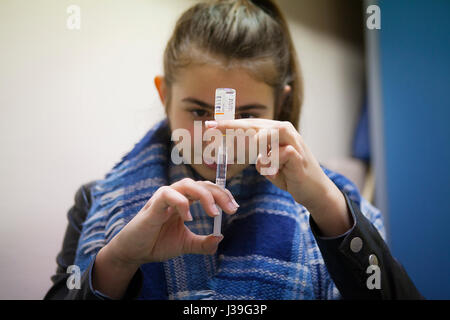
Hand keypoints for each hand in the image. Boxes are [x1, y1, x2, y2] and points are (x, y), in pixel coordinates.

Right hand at [105, 178, 238, 266]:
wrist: (135, 252)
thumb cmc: (157, 243)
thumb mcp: (185, 244)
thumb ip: (202, 243)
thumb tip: (220, 237)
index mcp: (184, 201)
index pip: (207, 189)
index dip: (222, 195)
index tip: (234, 207)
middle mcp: (176, 195)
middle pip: (201, 184)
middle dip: (219, 194)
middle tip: (231, 209)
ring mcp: (164, 198)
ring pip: (187, 184)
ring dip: (205, 196)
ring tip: (214, 213)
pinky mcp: (153, 205)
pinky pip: (168, 194)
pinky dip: (182, 204)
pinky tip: (189, 218)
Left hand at [205, 119, 351, 236]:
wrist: (314, 191)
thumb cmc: (289, 174)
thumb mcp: (268, 163)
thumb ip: (255, 153)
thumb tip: (233, 148)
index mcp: (276, 130)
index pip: (250, 123)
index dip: (229, 124)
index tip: (210, 125)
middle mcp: (285, 131)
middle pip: (254, 124)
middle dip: (231, 128)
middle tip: (212, 129)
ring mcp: (293, 142)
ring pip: (267, 133)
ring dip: (257, 148)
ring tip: (259, 162)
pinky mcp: (298, 156)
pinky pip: (278, 154)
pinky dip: (271, 164)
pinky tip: (275, 172)